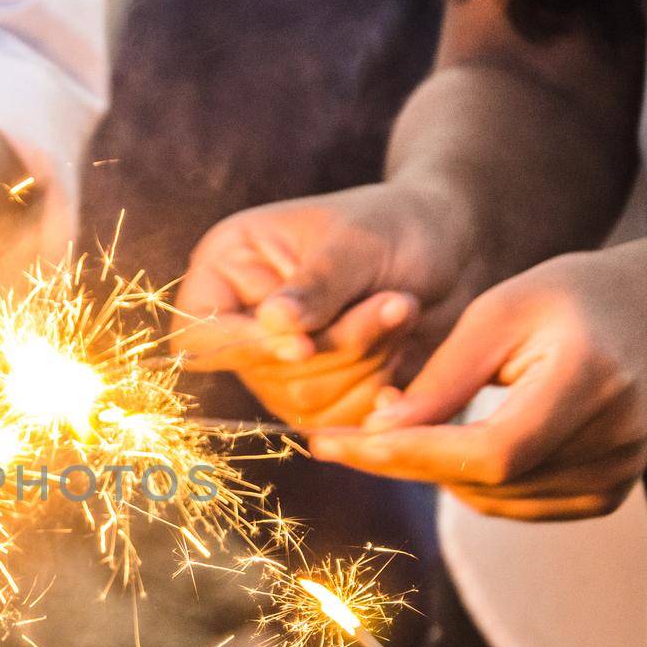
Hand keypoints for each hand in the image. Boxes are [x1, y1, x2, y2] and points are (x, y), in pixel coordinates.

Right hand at [172, 182, 472, 426]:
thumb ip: (316, 285)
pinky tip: (404, 351)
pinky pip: (337, 421)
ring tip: (403, 310)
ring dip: (368, 361)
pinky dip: (380, 391)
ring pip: (305, 400)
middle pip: (265, 371)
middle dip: (341, 344)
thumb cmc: (396, 224)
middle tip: (396, 301)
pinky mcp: (316, 397)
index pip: (198, 331)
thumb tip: (274, 324)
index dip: (245, 347)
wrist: (448, 249)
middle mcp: (243, 323)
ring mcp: (277, 366)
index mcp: (227, 270)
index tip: (302, 345)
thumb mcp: (356, 242)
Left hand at [307, 249, 646, 519]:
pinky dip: (468, 480)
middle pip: (485, 481)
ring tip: (404, 423)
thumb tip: (379, 432)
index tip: (333, 443)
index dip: (408, 455)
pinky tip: (451, 441)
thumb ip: (443, 377)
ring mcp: (614, 476)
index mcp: (589, 380)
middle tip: (341, 435)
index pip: (490, 450)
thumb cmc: (569, 300)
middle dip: (402, 461)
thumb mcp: (499, 311)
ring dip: (431, 470)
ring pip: (489, 500)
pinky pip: (512, 505)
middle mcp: (613, 440)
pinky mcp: (604, 496)